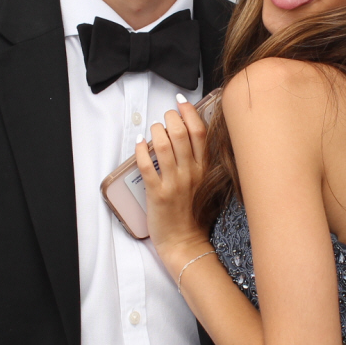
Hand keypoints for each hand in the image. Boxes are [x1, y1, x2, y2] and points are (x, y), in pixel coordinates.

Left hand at [137, 94, 211, 265]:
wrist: (185, 242)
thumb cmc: (195, 214)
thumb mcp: (206, 184)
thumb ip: (201, 162)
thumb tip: (189, 136)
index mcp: (205, 169)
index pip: (199, 132)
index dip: (189, 112)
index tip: (181, 102)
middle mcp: (191, 173)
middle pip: (181, 133)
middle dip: (170, 117)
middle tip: (165, 116)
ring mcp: (174, 183)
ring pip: (163, 145)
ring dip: (155, 130)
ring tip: (153, 129)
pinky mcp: (158, 193)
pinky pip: (147, 165)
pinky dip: (141, 150)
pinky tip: (140, 143)